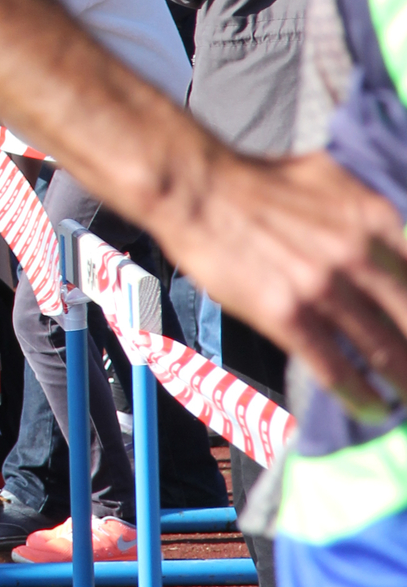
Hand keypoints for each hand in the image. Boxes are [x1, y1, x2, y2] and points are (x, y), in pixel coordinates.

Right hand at [163, 147, 406, 413]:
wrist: (199, 189)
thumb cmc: (256, 180)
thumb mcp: (329, 179)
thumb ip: (366, 214)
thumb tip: (392, 239)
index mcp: (372, 217)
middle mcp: (357, 254)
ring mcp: (322, 287)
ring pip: (381, 350)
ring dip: (401, 382)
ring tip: (406, 399)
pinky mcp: (286, 315)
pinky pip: (334, 366)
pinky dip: (359, 394)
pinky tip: (371, 407)